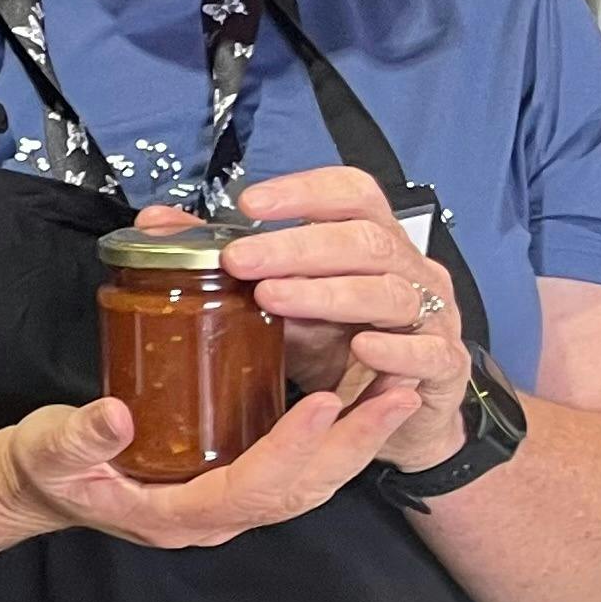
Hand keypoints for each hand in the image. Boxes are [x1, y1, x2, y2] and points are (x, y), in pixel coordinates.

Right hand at [0, 383, 426, 550]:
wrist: (42, 484)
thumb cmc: (46, 468)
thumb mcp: (49, 450)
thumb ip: (80, 437)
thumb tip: (115, 415)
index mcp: (178, 516)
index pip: (252, 488)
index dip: (291, 448)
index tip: (322, 402)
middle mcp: (217, 516)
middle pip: (303, 490)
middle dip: (353, 443)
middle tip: (397, 391)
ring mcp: (231, 501)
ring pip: (312, 481)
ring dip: (359, 438)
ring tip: (398, 387)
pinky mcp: (236, 475)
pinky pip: (300, 465)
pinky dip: (338, 434)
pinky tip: (360, 393)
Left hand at [214, 168, 474, 472]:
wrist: (396, 410)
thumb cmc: (337, 343)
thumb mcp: (281, 299)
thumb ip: (230, 260)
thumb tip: (157, 222)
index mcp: (371, 240)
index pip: (350, 193)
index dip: (304, 191)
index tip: (248, 203)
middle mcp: (409, 268)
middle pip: (363, 240)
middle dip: (297, 247)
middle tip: (238, 260)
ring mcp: (433, 314)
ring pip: (390, 291)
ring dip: (329, 294)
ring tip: (273, 298)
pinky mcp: (443, 364)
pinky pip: (429, 352)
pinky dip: (397, 349)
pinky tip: (362, 348)